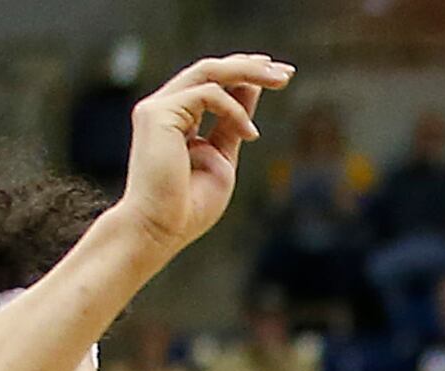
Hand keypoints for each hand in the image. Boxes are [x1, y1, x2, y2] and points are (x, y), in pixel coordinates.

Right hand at [111, 54, 293, 254]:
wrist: (159, 230)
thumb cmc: (188, 207)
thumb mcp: (222, 157)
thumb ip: (233, 124)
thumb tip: (253, 90)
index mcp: (178, 118)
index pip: (213, 83)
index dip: (246, 74)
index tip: (280, 75)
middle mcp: (165, 108)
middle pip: (212, 69)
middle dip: (251, 66)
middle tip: (287, 72)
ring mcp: (158, 108)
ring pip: (208, 71)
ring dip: (248, 72)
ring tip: (280, 81)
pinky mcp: (157, 114)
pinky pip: (207, 95)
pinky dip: (234, 110)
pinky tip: (250, 134)